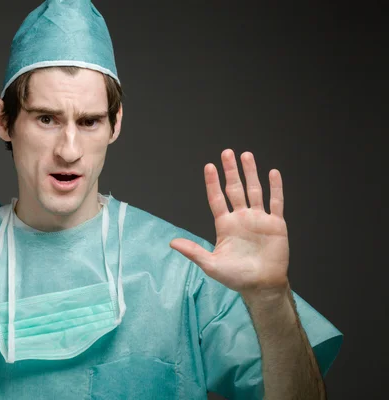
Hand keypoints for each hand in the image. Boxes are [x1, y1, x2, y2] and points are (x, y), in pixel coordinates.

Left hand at [170, 149, 288, 296]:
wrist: (261, 286)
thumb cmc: (236, 277)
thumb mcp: (211, 265)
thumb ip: (193, 251)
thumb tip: (172, 243)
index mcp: (225, 225)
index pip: (216, 199)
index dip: (212, 183)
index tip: (208, 167)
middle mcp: (241, 218)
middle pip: (234, 189)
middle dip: (230, 171)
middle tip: (227, 152)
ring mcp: (258, 219)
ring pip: (254, 190)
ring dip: (250, 173)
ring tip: (246, 155)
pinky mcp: (275, 224)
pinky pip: (275, 202)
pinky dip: (275, 188)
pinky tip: (272, 173)